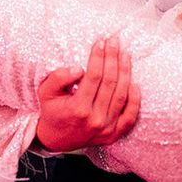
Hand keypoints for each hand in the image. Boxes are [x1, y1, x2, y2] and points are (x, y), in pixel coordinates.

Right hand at [35, 37, 140, 152]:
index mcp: (78, 108)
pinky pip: (130, 117)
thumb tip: (78, 69)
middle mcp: (95, 119)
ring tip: (125, 54)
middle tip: (115, 41)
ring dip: (125, 72)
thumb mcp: (46, 92)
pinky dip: (135, 100)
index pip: (94, 76)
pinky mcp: (114, 135)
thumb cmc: (51, 111)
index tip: (100, 42)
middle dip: (113, 58)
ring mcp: (106, 129)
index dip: (98, 57)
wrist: (55, 140)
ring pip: (121, 95)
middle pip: (110, 83)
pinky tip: (135, 83)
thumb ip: (58, 78)